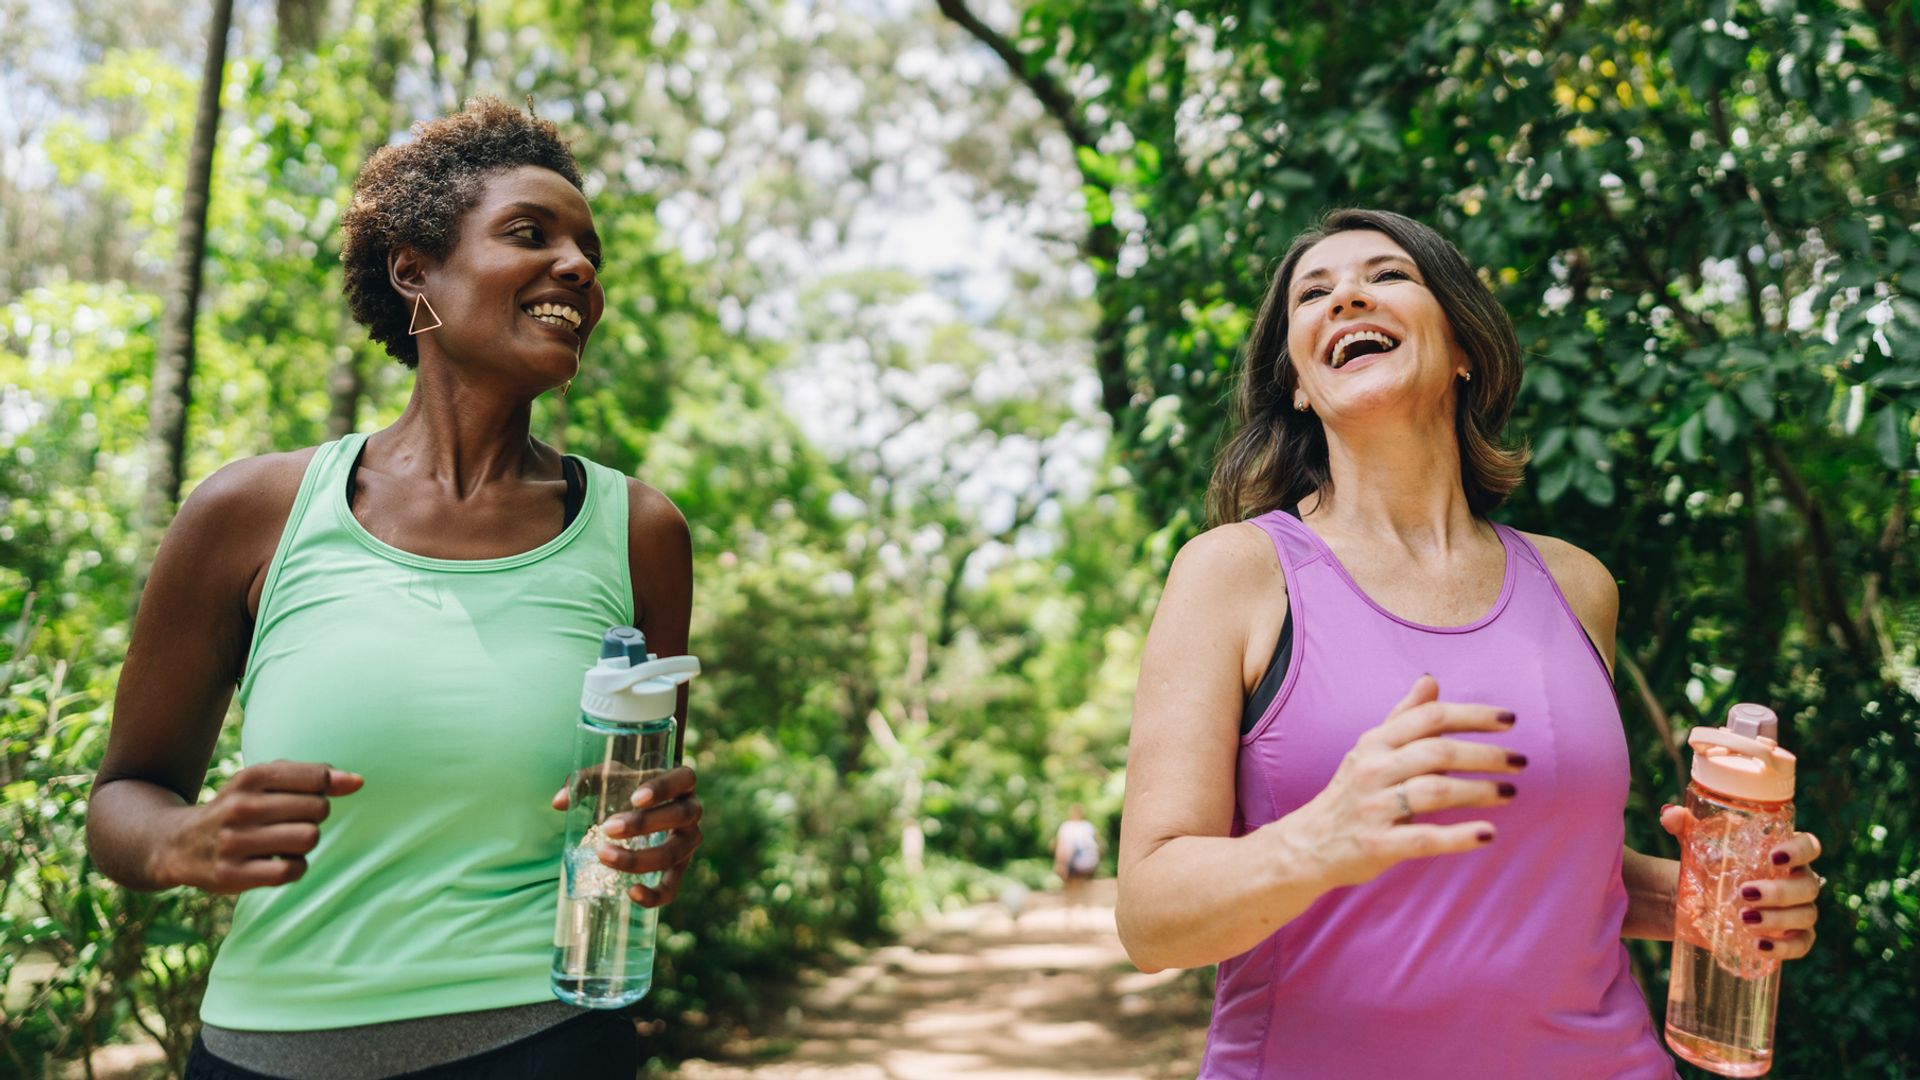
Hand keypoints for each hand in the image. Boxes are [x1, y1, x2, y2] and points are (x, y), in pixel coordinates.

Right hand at [156, 760, 362, 893]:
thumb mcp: (264, 781)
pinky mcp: (233, 875)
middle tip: (293, 820)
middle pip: (318, 809)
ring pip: (309, 839)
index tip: (324, 793)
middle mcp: (240, 807)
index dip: (330, 786)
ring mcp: (234, 842)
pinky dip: (295, 867)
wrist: (179, 845)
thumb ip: (312, 776)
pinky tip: (279, 862)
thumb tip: (357, 781)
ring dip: (306, 842)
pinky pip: (292, 870)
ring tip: (284, 841)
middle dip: (316, 816)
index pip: (316, 777)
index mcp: (250, 778)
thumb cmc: (239, 808)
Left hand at [552, 765, 701, 907]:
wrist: (645, 805)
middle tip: (607, 828)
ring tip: (604, 856)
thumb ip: (585, 782)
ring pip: (674, 853)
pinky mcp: (679, 868)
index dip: (663, 789)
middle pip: (681, 816)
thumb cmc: (628, 784)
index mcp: (682, 781)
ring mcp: (688, 841)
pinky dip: (656, 894)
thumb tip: (560, 802)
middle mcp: (692, 810)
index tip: (635, 798)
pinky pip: (673, 887)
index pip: (683, 779)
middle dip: (644, 825)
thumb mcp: (611, 775)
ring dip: (640, 858)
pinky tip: (632, 893)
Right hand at [1285, 675, 1522, 888]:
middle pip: (1438, 752)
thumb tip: (1431, 679)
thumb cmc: (1351, 792)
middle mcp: (1373, 769)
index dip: (1472, 716)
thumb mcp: (1371, 749)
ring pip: (1436, 792)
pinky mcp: (1378, 844)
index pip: (1429, 717)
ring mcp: (1374, 807)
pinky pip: (1425, 838)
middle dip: (1485, 755)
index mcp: (1375, 742)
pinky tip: (1489, 833)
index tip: (1509, 721)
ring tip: (1510, 792)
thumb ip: (1403, 716)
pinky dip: (1460, 836)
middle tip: (1520, 762)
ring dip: (1479, 791)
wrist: (1309, 844)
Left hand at [1661, 806, 1822, 959]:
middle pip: (1808, 886)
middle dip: (1779, 892)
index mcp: (1784, 853)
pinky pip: (1802, 944)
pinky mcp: (1791, 937)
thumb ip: (1684, 826)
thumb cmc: (1709, 866)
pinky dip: (1785, 948)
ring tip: (1743, 918)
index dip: (1799, 850)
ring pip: (1805, 915)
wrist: (1698, 901)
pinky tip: (1760, 946)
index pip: (1809, 846)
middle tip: (1744, 893)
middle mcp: (1799, 880)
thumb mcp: (1696, 845)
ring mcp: (1799, 911)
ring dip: (1778, 919)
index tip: (1774, 857)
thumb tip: (1670, 814)